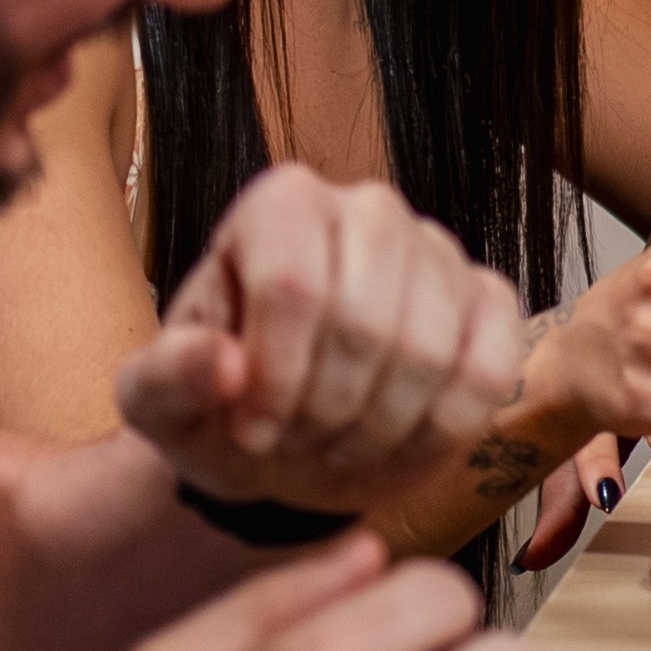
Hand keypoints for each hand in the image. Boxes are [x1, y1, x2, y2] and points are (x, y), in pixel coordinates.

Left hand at [117, 165, 526, 513]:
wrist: (287, 437)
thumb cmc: (219, 405)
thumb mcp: (160, 404)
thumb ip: (167, 378)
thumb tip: (221, 364)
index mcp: (280, 207)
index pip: (294, 286)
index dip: (277, 377)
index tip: (253, 431)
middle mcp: (367, 209)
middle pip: (366, 321)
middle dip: (329, 409)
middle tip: (298, 441)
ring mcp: (438, 252)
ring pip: (431, 352)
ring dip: (381, 427)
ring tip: (340, 443)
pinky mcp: (489, 302)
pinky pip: (490, 369)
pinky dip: (442, 427)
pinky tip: (401, 441)